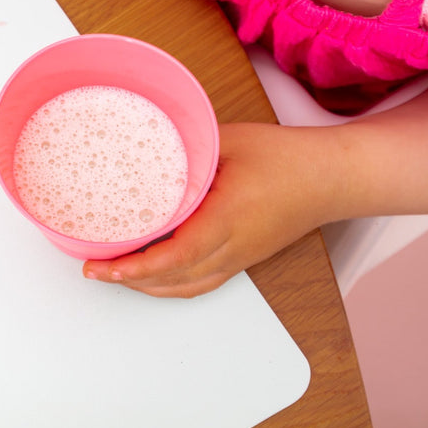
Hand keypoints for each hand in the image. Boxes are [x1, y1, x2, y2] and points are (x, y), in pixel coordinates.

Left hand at [82, 122, 332, 297]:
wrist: (334, 178)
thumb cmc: (289, 158)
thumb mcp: (231, 139)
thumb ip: (189, 145)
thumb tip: (148, 143)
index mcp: (228, 220)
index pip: (176, 256)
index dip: (136, 267)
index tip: (104, 267)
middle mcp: (234, 248)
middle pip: (174, 280)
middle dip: (129, 280)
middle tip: (92, 268)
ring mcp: (241, 258)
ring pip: (187, 287)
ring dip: (147, 286)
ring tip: (113, 272)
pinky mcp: (244, 258)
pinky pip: (201, 281)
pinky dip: (170, 283)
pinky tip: (149, 273)